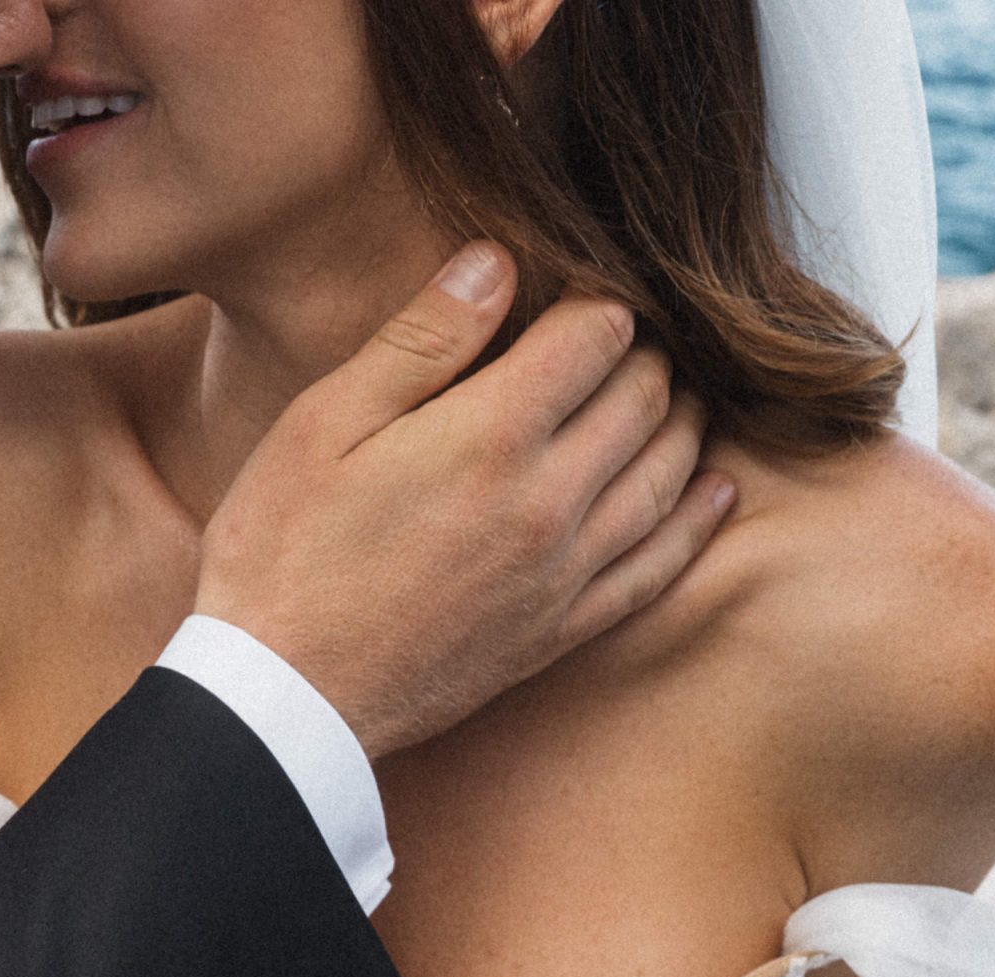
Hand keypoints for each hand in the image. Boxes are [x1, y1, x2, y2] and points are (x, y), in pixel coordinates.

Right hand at [193, 242, 735, 759]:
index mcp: (492, 434)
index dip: (592, 297)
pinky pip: (660, 565)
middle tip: (611, 339)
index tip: (571, 293)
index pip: (598, 331)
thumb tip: (497, 262)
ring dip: (679, 419)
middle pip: (645, 394)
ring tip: (665, 392)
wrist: (284, 697)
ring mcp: (564, 571)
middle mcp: (550, 500)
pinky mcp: (561, 629)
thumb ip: (420, 340)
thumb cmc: (280, 552)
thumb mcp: (323, 425)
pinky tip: (713, 489)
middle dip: (640, 352)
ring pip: (668, 471)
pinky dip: (696, 519)